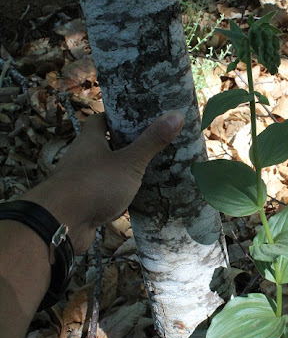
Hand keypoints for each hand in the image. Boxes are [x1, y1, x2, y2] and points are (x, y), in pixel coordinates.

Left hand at [22, 111, 183, 252]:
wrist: (61, 223)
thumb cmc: (95, 184)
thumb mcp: (129, 162)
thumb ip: (151, 142)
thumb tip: (177, 114)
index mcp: (90, 141)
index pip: (100, 120)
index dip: (117, 117)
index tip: (137, 118)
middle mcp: (82, 158)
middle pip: (103, 146)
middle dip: (124, 146)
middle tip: (151, 146)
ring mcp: (81, 182)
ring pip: (104, 172)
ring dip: (121, 173)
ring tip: (149, 172)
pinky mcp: (83, 204)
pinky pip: (103, 195)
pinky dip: (117, 196)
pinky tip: (135, 200)